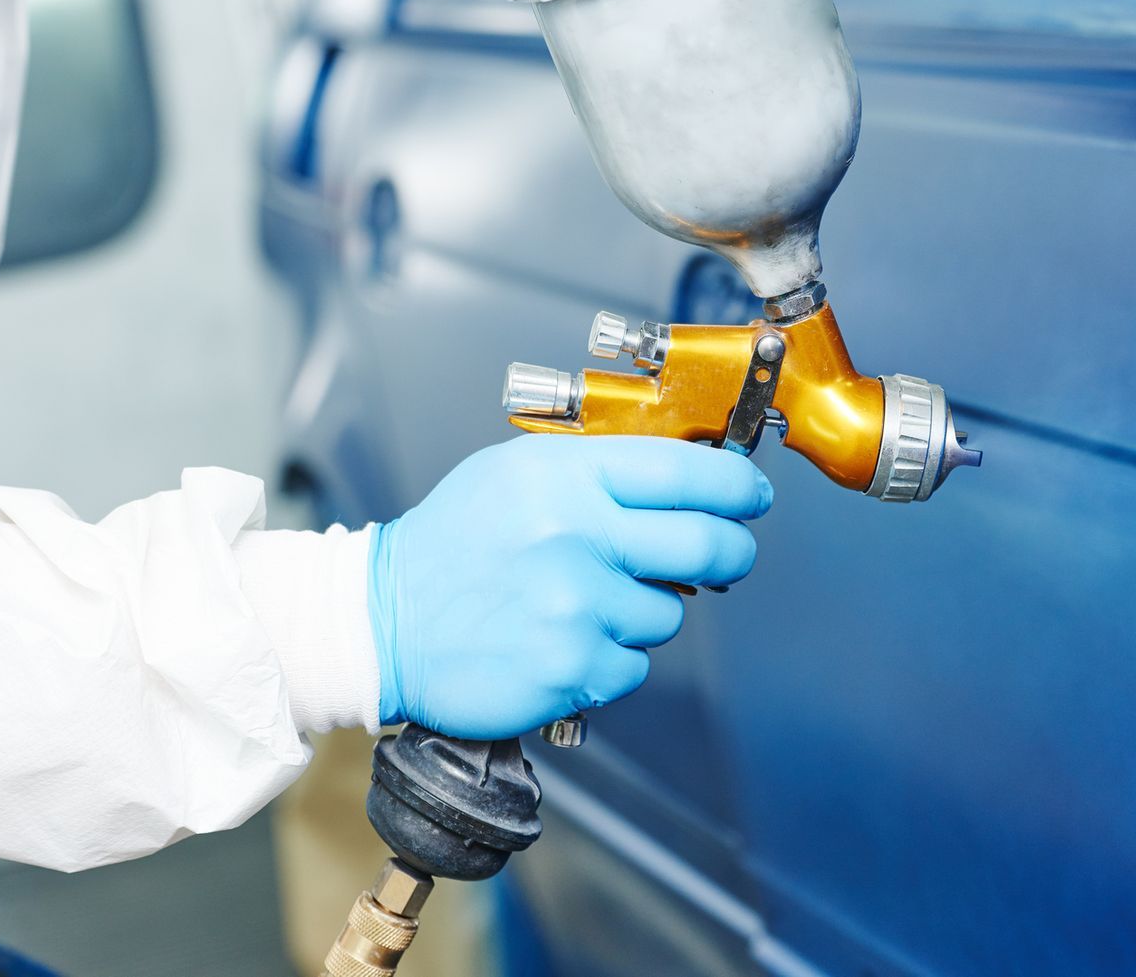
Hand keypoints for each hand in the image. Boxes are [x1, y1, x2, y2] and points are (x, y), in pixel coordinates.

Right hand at [370, 435, 771, 739]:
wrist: (384, 622)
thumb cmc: (452, 545)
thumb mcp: (514, 473)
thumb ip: (595, 468)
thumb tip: (685, 473)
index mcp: (566, 478)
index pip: (687, 470)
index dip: (738, 484)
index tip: (751, 494)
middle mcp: (577, 536)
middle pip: (708, 542)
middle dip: (733, 549)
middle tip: (729, 552)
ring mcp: (578, 605)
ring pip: (671, 612)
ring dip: (647, 610)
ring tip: (590, 602)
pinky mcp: (573, 666)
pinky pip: (635, 664)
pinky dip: (612, 657)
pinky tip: (567, 639)